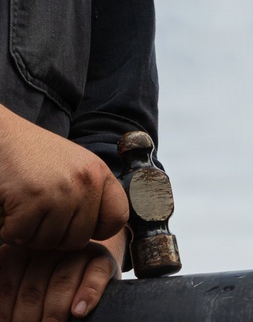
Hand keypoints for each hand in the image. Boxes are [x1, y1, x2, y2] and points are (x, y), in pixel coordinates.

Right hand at [0, 109, 128, 249]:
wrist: (2, 135)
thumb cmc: (35, 155)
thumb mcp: (75, 166)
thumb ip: (90, 192)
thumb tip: (101, 229)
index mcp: (100, 173)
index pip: (117, 218)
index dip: (96, 230)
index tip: (75, 224)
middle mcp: (86, 182)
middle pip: (78, 239)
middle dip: (55, 237)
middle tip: (39, 219)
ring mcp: (60, 191)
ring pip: (49, 241)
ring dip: (31, 234)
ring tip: (24, 212)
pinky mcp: (32, 198)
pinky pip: (22, 236)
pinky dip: (11, 231)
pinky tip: (11, 213)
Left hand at [0, 230, 124, 320]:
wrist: (88, 274)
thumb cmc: (48, 287)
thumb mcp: (23, 286)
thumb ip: (12, 292)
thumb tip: (3, 316)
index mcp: (23, 250)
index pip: (9, 281)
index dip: (6, 309)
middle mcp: (50, 247)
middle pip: (33, 287)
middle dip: (28, 317)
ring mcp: (79, 251)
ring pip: (62, 282)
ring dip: (54, 311)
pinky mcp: (104, 259)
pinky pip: (95, 275)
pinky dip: (88, 294)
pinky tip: (79, 312)